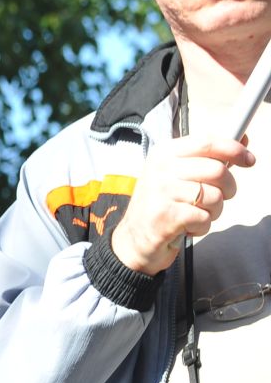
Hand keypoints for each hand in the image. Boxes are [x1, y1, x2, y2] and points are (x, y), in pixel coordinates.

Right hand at [111, 133, 253, 274]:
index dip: (234, 149)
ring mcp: (160, 192)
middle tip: (218, 198)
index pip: (206, 143)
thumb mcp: (177, 176)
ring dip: (214, 212)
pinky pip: (204, 217)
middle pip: (217, 170)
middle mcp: (160, 169)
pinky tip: (188, 227)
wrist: (133, 240)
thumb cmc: (161, 206)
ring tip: (197, 214)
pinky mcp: (165, 216)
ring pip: (215, 197)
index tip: (249, 159)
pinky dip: (202, 226)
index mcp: (164, 154)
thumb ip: (208, 159)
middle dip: (228, 189)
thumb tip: (242, 141)